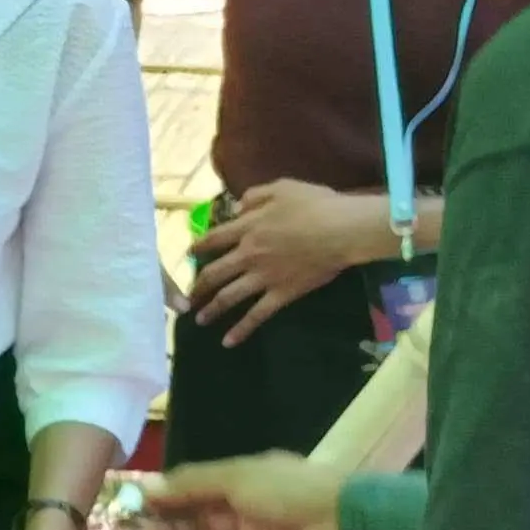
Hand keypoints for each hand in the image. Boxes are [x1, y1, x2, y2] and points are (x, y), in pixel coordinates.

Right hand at [139, 454, 348, 529]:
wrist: (341, 522)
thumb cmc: (286, 490)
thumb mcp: (235, 477)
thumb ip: (191, 484)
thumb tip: (146, 487)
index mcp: (238, 485)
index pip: (194, 495)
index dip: (166, 503)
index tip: (136, 513)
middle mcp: (243, 515)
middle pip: (199, 527)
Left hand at [190, 182, 393, 344]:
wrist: (341, 230)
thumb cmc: (315, 204)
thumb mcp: (282, 188)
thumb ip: (254, 196)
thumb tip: (237, 207)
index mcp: (247, 228)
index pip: (213, 239)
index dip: (198, 246)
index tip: (189, 254)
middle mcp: (248, 255)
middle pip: (214, 273)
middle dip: (198, 286)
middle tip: (188, 296)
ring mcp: (263, 277)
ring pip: (228, 297)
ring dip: (211, 310)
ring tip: (199, 320)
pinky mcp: (281, 294)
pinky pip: (256, 316)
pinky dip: (241, 330)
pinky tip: (228, 342)